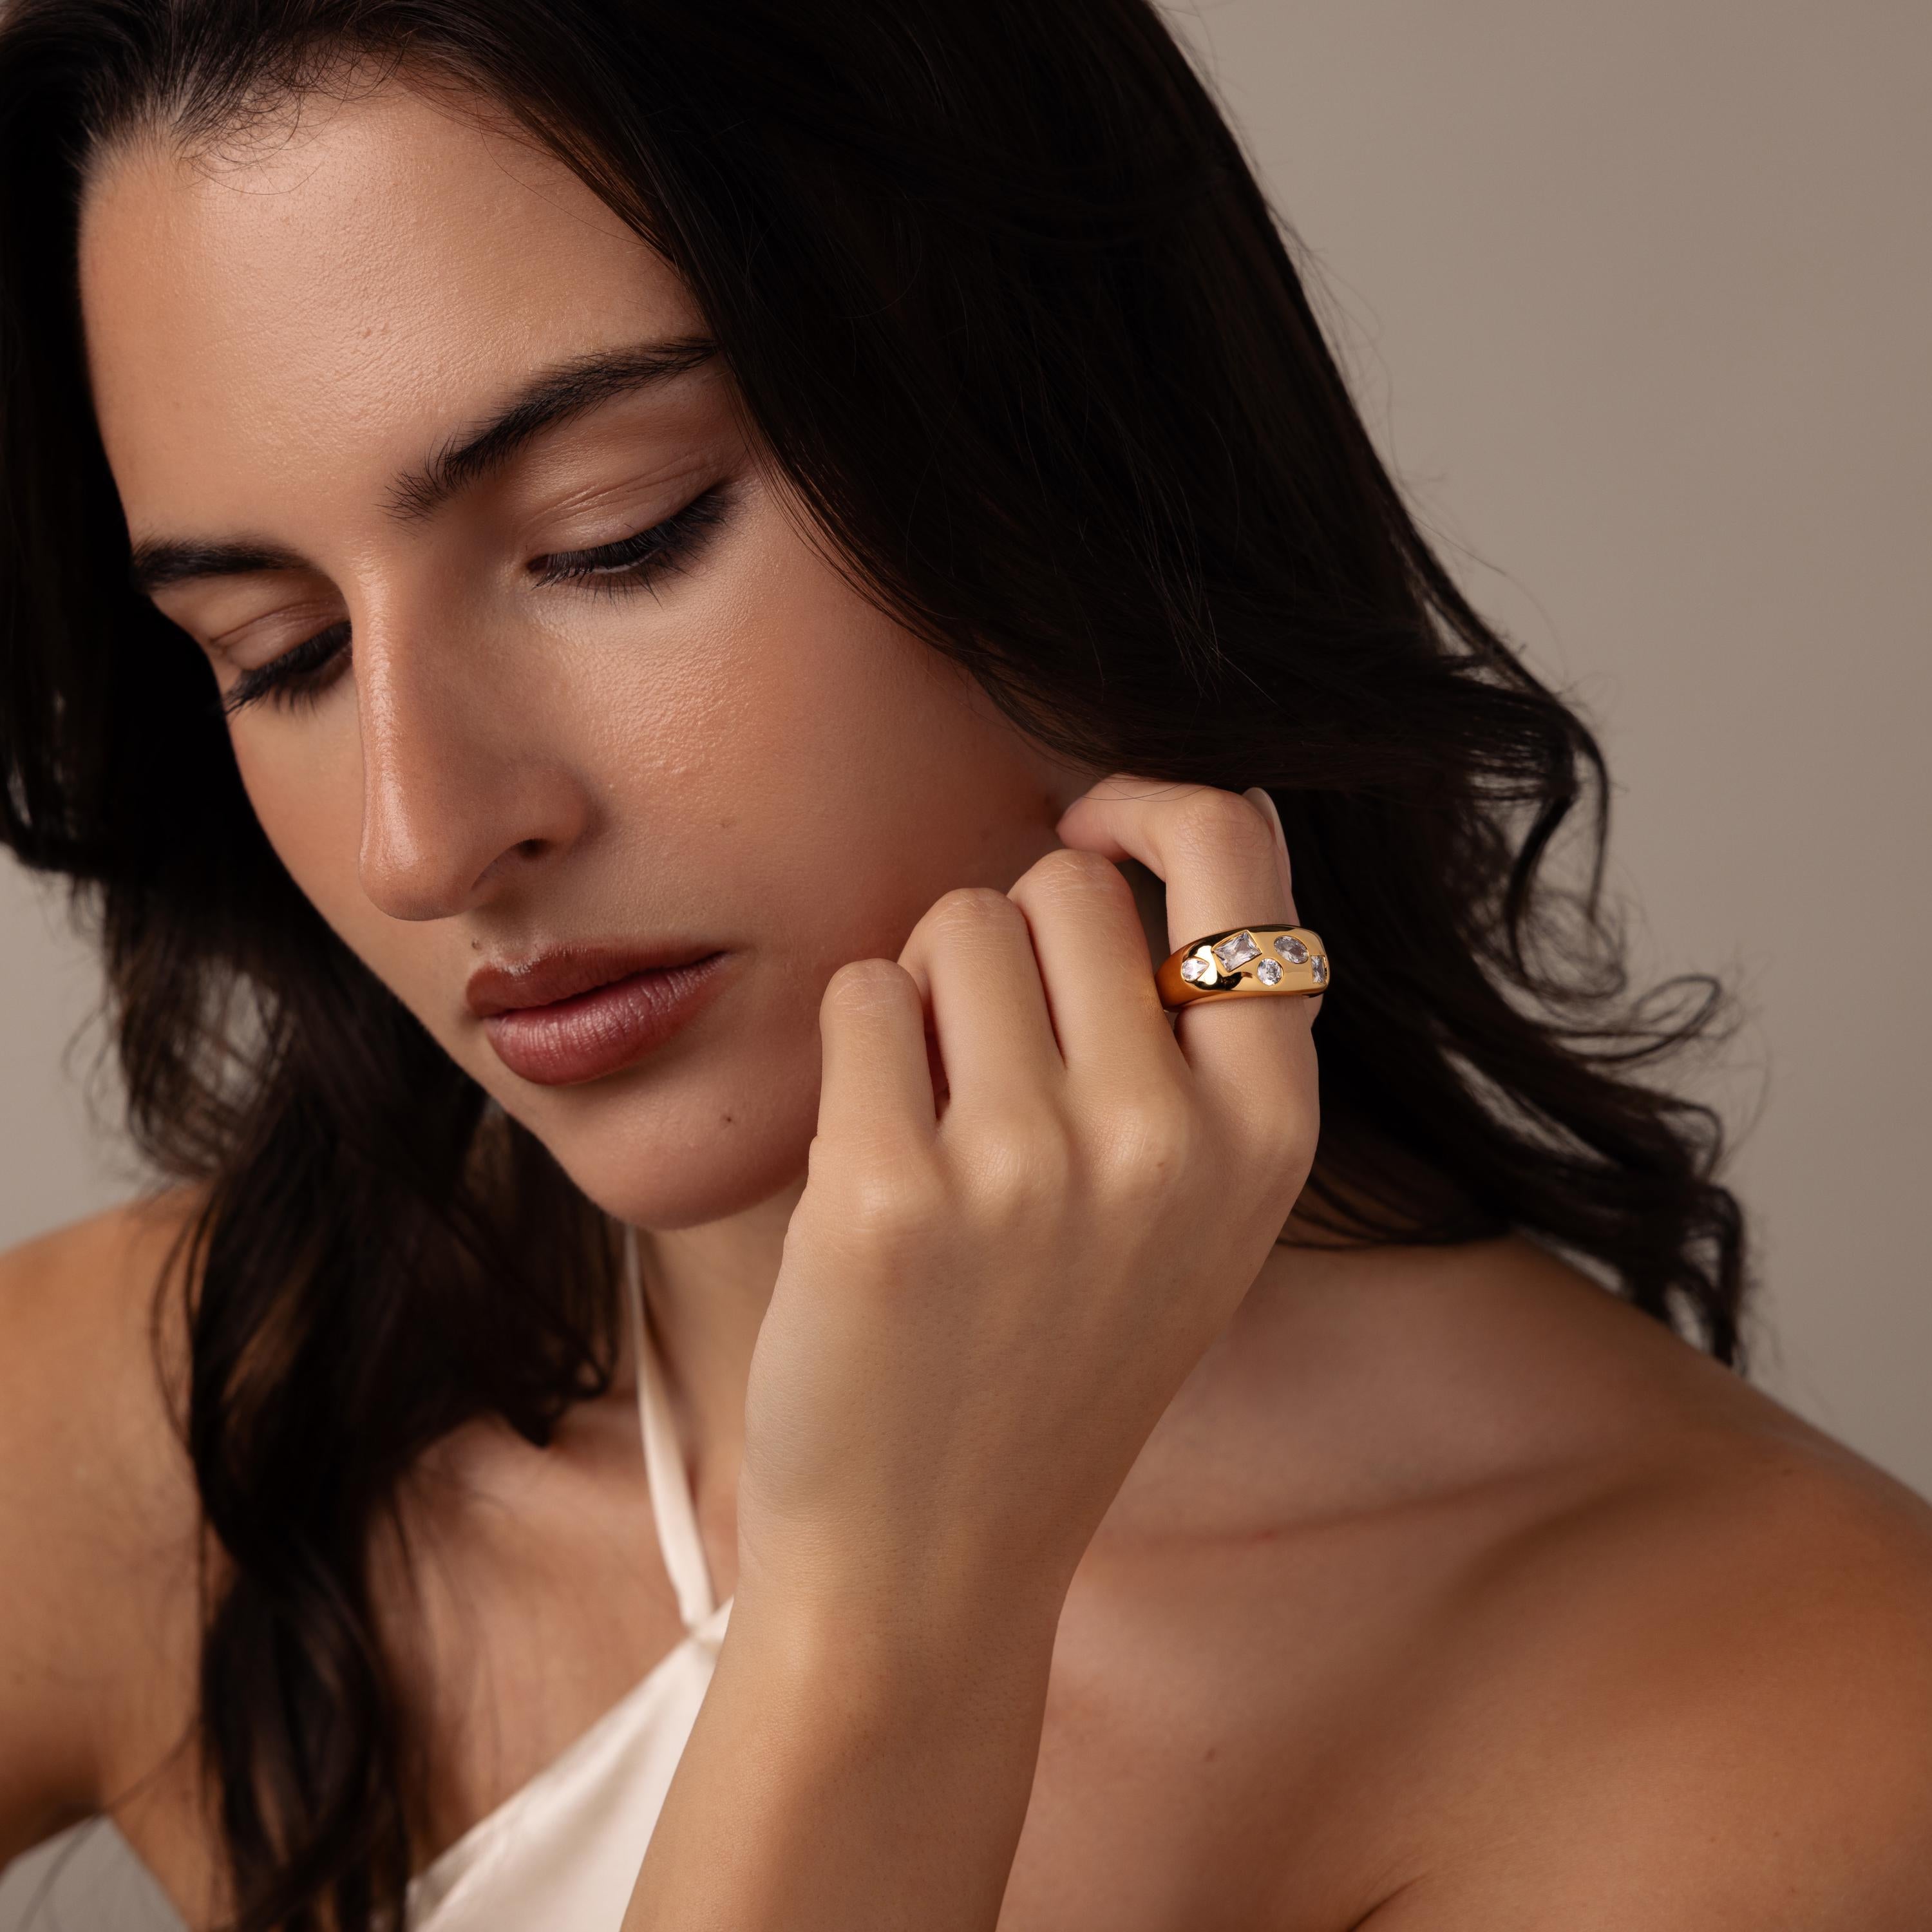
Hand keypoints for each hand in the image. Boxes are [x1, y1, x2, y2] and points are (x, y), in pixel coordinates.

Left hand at [734, 774, 1318, 1632]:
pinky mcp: (890, 1195)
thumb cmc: (1054, 1355)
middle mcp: (1168, 1139)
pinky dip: (856, 1052)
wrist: (933, 1556)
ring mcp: (1031, 1168)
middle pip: (1062, 882)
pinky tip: (873, 1161)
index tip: (1092, 824)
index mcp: (1266, 1133)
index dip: (1154, 808)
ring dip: (929, 996)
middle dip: (1011, 940)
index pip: (1240, 856)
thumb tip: (1167, 820)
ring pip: (955, 924)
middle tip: (992, 1071)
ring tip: (937, 1128)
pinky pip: (863, 995)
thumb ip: (1202, 1039)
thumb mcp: (1195, 1210)